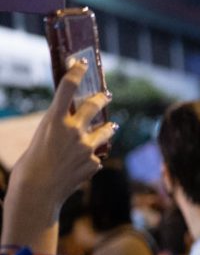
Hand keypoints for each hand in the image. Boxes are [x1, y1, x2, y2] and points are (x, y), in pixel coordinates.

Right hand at [2, 60, 115, 252]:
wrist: (38, 191)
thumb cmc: (32, 163)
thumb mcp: (42, 137)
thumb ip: (60, 127)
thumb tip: (75, 123)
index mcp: (54, 120)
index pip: (67, 88)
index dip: (76, 72)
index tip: (83, 63)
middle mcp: (74, 130)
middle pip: (95, 106)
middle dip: (102, 98)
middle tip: (107, 94)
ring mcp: (87, 147)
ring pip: (105, 131)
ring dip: (108, 128)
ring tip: (112, 126)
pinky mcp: (94, 163)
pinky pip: (96, 157)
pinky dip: (92, 159)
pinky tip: (81, 166)